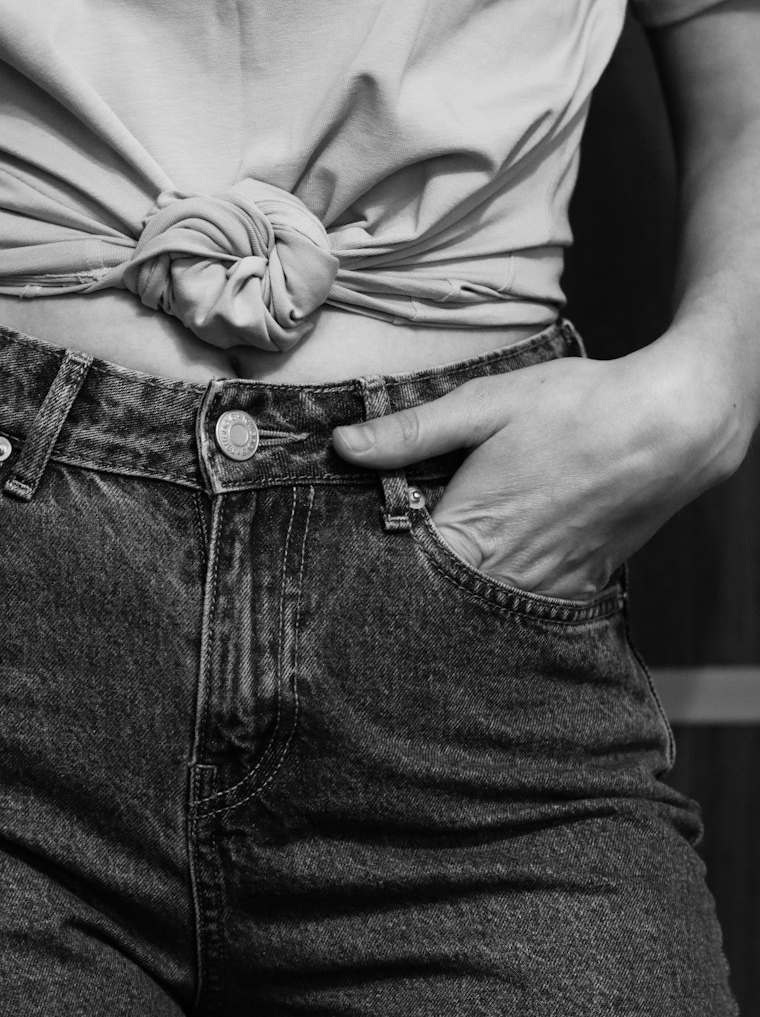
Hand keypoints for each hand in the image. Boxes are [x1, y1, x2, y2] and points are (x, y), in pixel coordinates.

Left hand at [331, 332, 750, 598]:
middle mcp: (505, 577)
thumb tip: (343, 445)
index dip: (374, 567)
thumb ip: (411, 432)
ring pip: (480, 612)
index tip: (349, 566)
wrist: (673, 427)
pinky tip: (494, 574)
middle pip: (436, 602)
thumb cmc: (577, 407)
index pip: (399, 575)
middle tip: (390, 572)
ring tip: (442, 575)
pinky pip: (524, 610)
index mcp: (470, 535)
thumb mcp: (485, 404)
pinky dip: (503, 598)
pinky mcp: (577, 590)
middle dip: (413, 587)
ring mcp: (544, 591)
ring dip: (457, 598)